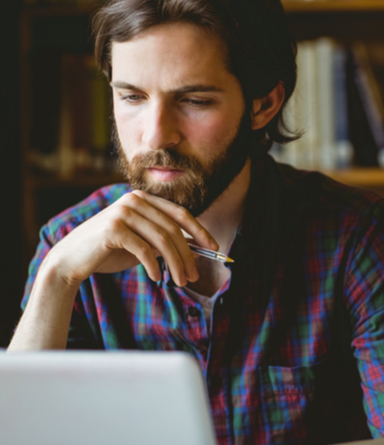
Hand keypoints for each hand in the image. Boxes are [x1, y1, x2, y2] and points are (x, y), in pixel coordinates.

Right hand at [44, 190, 217, 287]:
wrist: (71, 260)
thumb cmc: (110, 252)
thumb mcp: (142, 243)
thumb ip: (164, 241)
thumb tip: (196, 249)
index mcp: (142, 199)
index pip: (179, 213)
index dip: (200, 230)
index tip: (214, 247)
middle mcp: (133, 200)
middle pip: (173, 229)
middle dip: (188, 255)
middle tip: (194, 276)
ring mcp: (122, 212)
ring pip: (162, 240)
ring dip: (175, 264)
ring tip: (181, 282)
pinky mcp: (113, 228)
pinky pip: (144, 249)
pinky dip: (154, 266)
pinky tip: (157, 279)